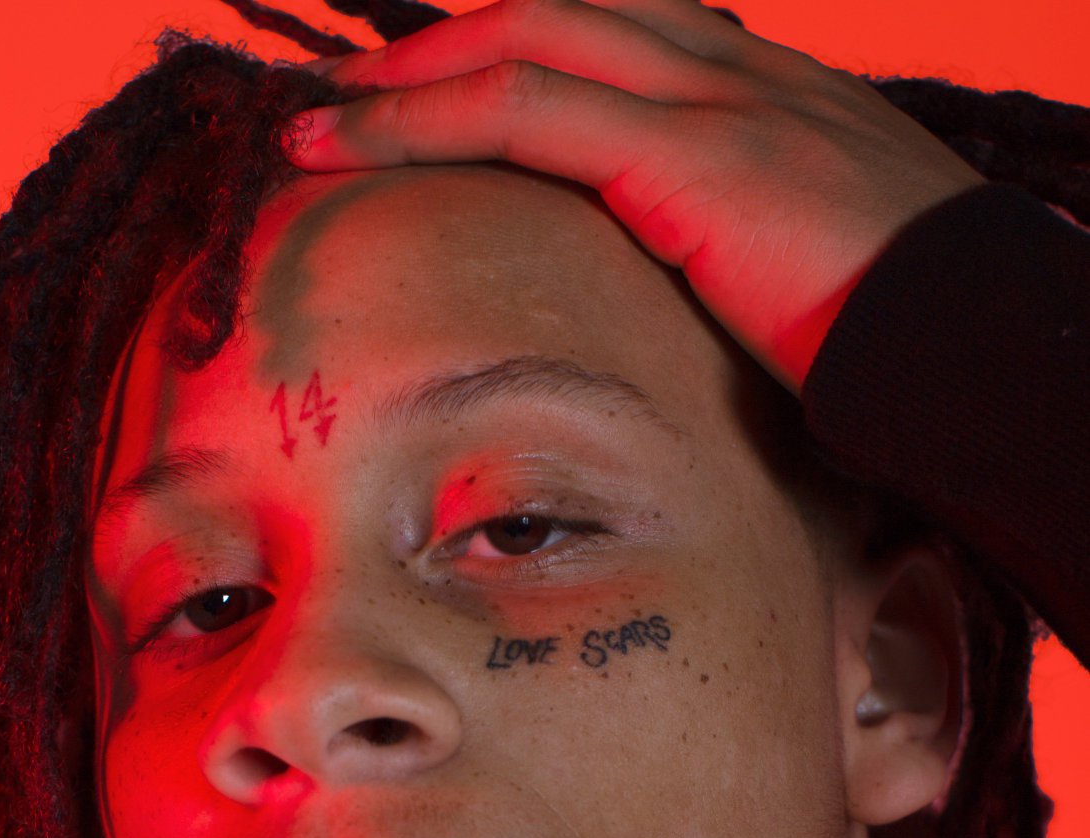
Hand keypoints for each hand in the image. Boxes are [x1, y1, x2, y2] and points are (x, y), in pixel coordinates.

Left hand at [287, 0, 985, 391]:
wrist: (980, 343)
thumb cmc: (913, 342)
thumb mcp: (817, 283)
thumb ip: (748, 271)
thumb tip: (698, 334)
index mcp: (767, 99)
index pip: (620, 38)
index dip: (520, 53)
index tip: (442, 93)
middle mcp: (734, 73)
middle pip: (557, 11)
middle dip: (443, 45)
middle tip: (352, 92)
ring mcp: (713, 100)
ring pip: (523, 40)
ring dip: (406, 77)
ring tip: (317, 121)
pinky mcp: (688, 153)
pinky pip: (522, 107)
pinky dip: (424, 117)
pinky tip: (353, 143)